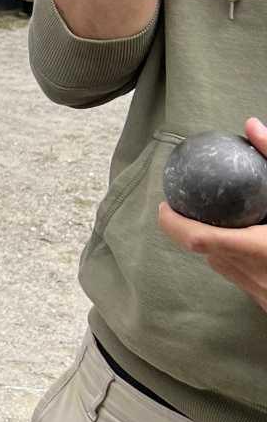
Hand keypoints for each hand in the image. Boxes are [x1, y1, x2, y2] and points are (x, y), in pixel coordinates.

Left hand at [157, 117, 266, 313]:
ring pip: (225, 269)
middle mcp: (257, 276)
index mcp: (261, 250)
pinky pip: (246, 279)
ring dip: (218, 247)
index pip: (198, 239)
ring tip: (221, 220)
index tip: (165, 205)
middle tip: (190, 207)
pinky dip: (242, 261)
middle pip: (207, 255)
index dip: (173, 223)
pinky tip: (256, 242)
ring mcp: (265, 295)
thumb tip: (251, 125)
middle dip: (194, 232)